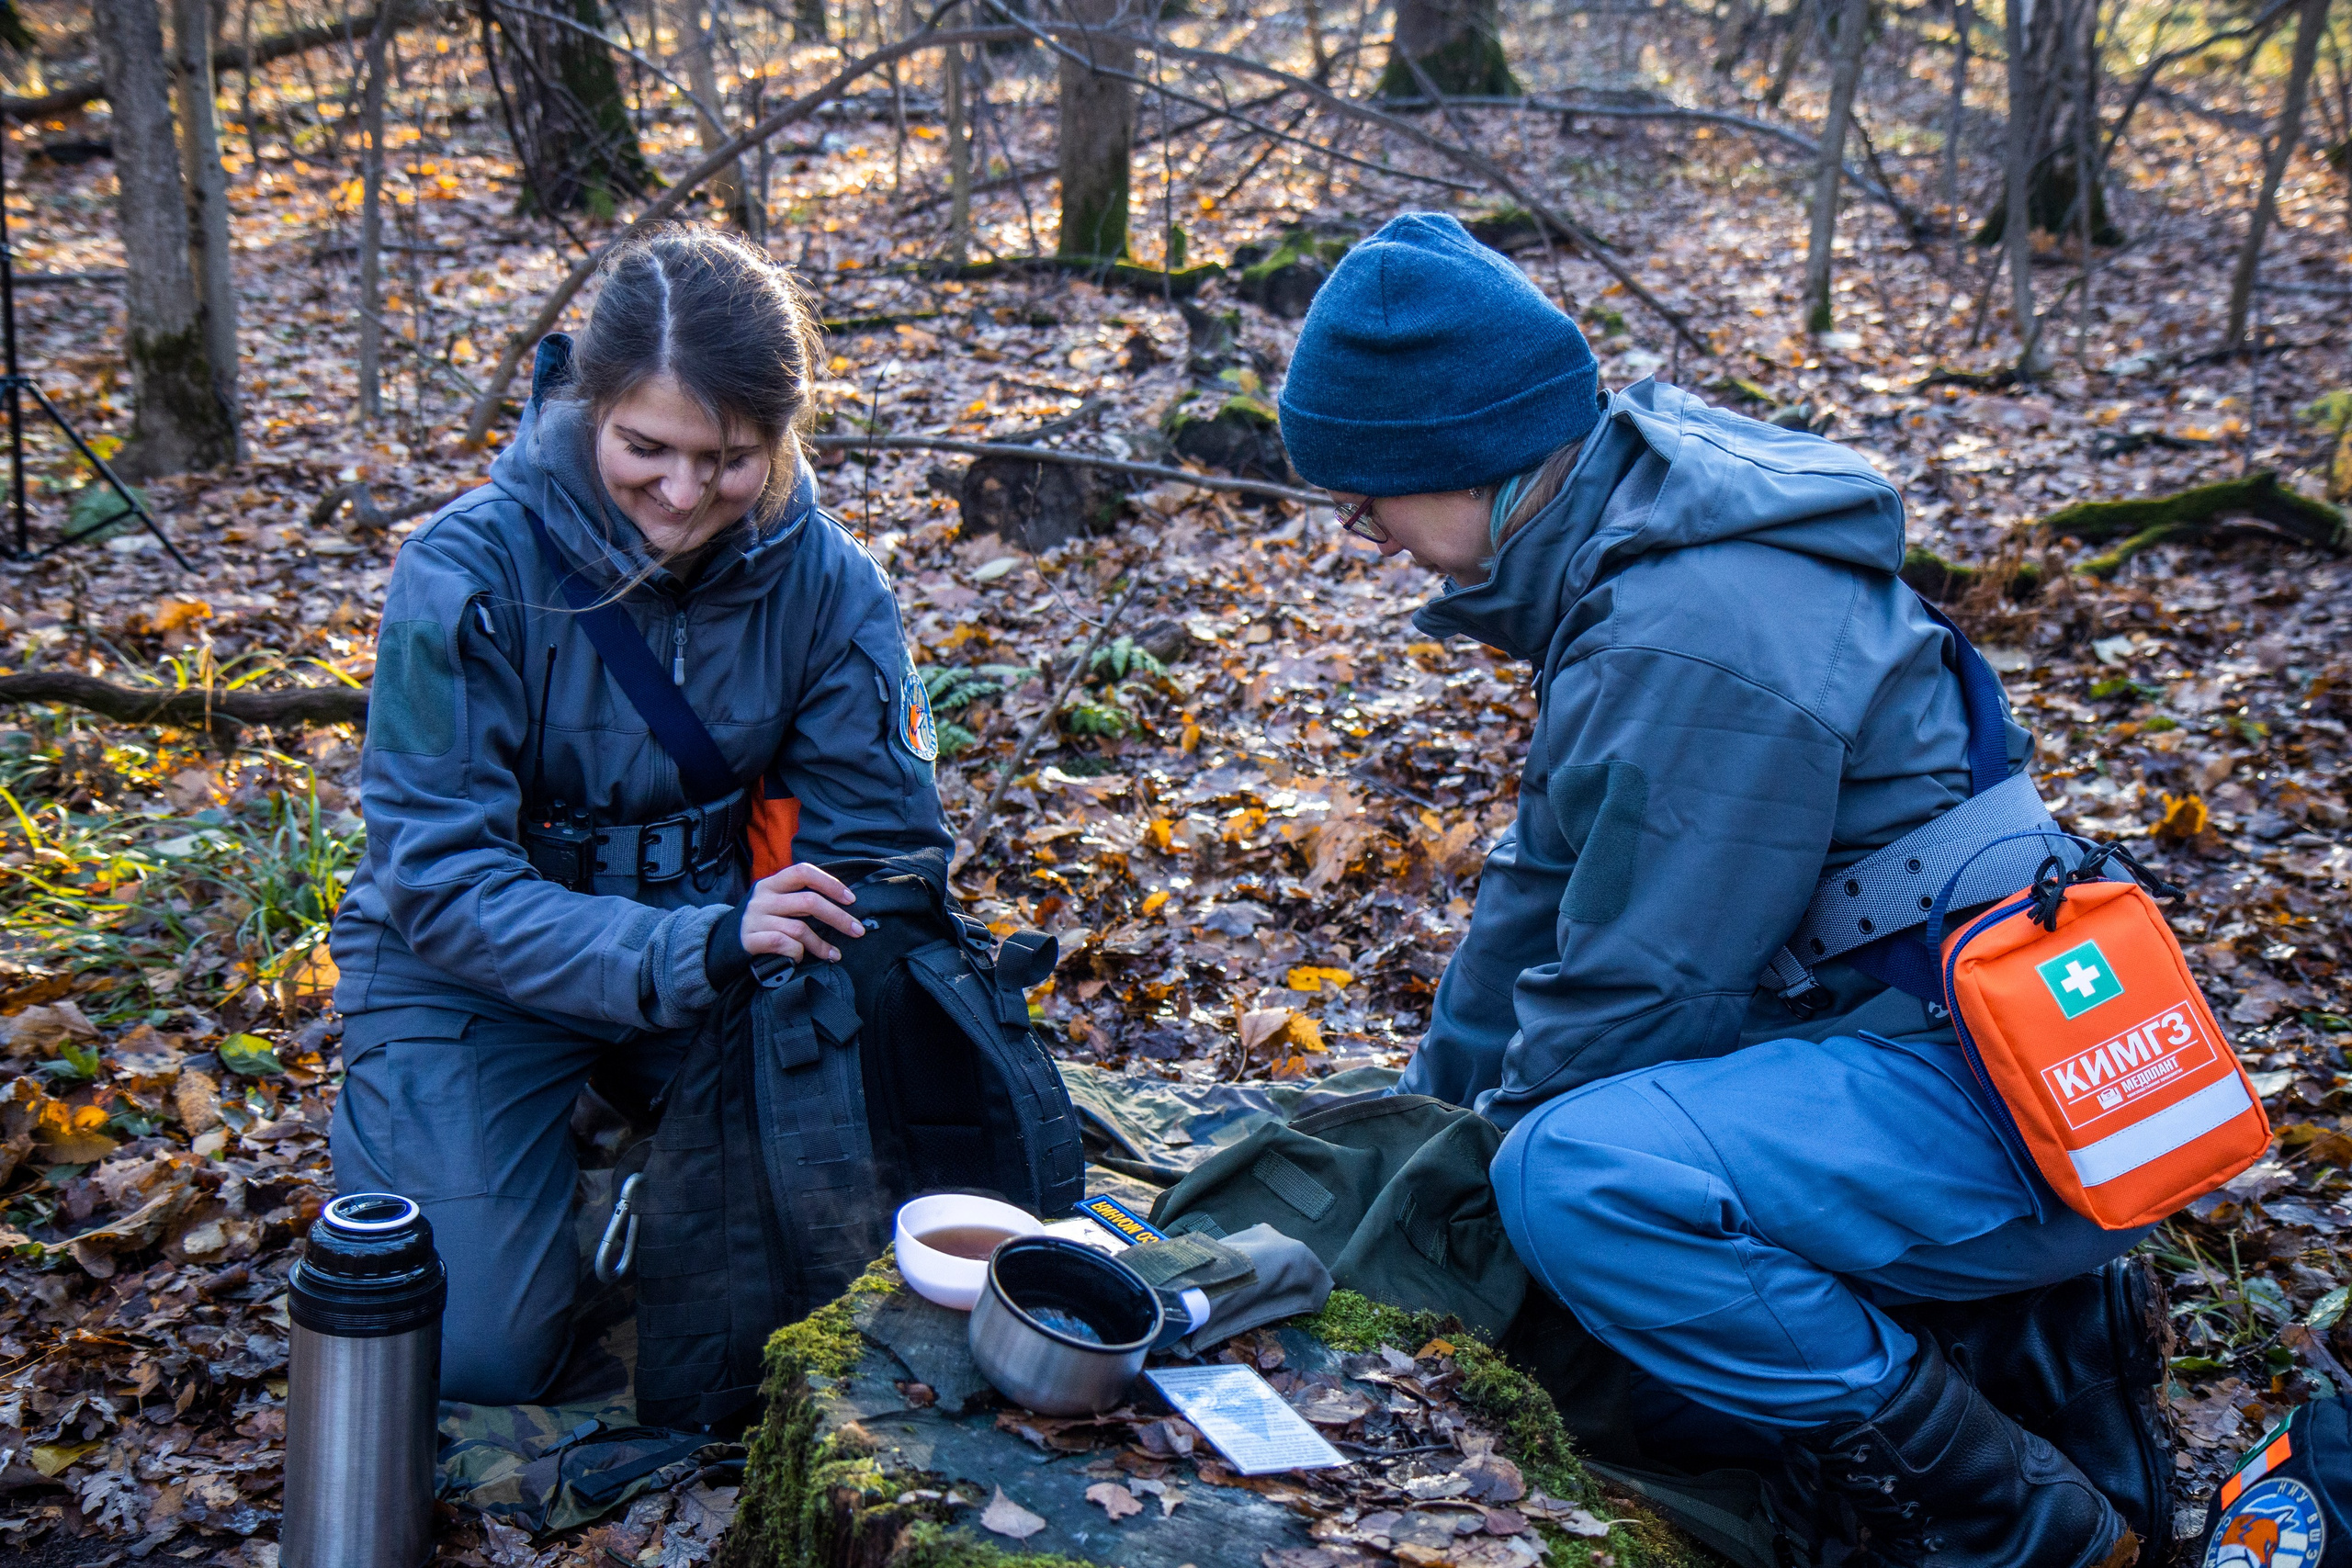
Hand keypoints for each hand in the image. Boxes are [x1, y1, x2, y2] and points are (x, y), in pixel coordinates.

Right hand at [740, 863, 861, 963]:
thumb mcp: (775, 902)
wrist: (721, 944)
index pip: (803, 872)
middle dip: (838, 918)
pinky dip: (798, 953)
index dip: (830, 883)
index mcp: (771, 883)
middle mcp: (762, 898)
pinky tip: (801, 958)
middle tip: (858, 930)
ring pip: (799, 928)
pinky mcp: (750, 940)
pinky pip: (784, 945)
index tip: (851, 899)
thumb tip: (842, 903)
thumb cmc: (761, 922)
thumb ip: (799, 897)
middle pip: (809, 902)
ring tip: (834, 954)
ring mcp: (755, 919)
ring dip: (822, 945)